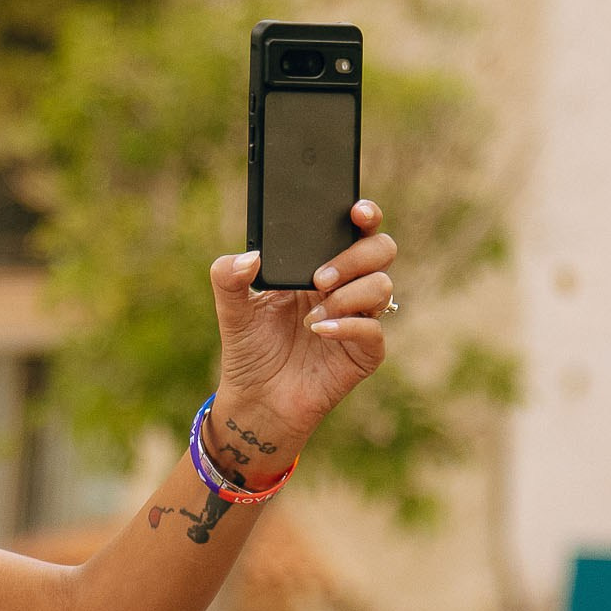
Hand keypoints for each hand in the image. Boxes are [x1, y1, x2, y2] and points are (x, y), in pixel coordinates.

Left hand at [210, 198, 393, 456]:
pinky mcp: (365, 352)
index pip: (354, 229)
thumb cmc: (251, 349)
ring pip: (382, 286)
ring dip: (347, 296)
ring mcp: (360, 318)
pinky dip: (348, 326)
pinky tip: (319, 330)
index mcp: (320, 265)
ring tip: (310, 317)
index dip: (365, 214)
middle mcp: (347, 287)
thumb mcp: (232, 310)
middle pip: (380, 249)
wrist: (256, 399)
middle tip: (319, 277)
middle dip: (355, 256)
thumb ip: (228, 278)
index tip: (356, 211)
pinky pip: (374, 330)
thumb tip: (247, 257)